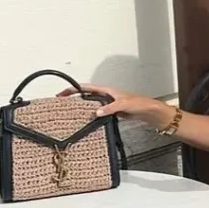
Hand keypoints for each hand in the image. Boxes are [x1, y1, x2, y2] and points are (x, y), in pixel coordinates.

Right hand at [57, 83, 171, 126]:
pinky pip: (97, 112)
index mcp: (106, 90)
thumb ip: (109, 108)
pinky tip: (86, 120)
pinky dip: (90, 115)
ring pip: (89, 104)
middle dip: (72, 97)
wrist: (148, 111)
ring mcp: (107, 103)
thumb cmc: (138, 103)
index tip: (62, 93)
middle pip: (85, 95)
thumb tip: (97, 112)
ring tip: (68, 110)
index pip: (85, 88)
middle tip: (60, 101)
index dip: (73, 89)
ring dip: (80, 106)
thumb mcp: (123, 105)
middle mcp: (105, 95)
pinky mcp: (110, 111)